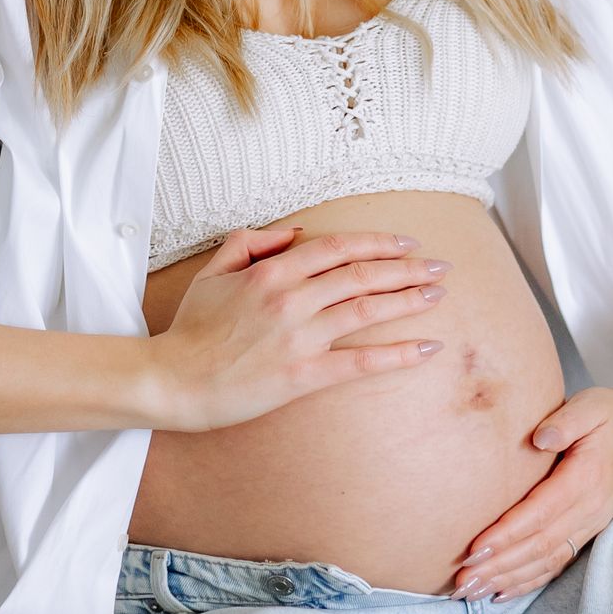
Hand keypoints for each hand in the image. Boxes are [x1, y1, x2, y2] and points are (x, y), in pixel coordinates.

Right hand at [153, 225, 448, 433]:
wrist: (173, 381)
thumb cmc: (191, 329)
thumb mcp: (213, 273)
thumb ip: (251, 243)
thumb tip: (293, 232)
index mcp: (271, 272)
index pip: (338, 247)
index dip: (377, 243)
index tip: (406, 244)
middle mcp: (291, 298)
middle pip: (361, 274)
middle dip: (406, 268)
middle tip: (440, 267)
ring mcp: (299, 337)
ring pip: (366, 310)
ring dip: (408, 300)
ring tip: (437, 295)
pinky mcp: (302, 375)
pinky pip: (359, 362)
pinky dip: (397, 354)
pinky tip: (426, 349)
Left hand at [449, 384, 612, 597]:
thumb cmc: (611, 414)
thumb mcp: (590, 405)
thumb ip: (565, 421)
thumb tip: (539, 438)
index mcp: (585, 480)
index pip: (540, 514)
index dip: (506, 535)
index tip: (473, 549)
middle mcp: (590, 510)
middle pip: (539, 546)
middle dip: (498, 566)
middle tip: (460, 582)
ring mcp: (591, 524)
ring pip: (546, 560)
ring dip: (507, 579)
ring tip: (470, 591)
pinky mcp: (588, 530)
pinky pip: (557, 563)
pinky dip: (529, 581)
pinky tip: (501, 591)